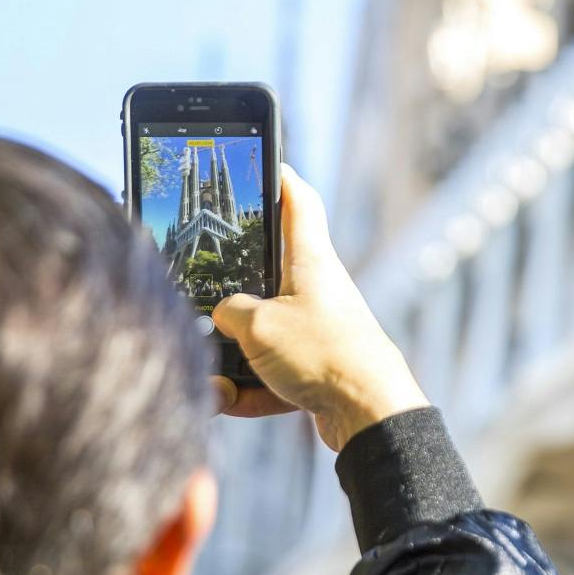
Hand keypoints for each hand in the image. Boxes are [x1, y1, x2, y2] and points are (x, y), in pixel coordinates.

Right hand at [210, 165, 428, 451]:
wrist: (368, 413)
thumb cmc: (323, 356)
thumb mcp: (258, 326)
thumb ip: (229, 312)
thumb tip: (223, 315)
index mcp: (309, 260)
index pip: (297, 202)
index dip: (278, 177)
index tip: (263, 160)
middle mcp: (316, 289)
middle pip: (268, 273)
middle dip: (233, 290)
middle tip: (205, 293)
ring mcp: (318, 328)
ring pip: (262, 333)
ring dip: (235, 358)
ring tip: (219, 380)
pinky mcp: (317, 366)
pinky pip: (272, 373)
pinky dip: (252, 390)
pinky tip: (234, 402)